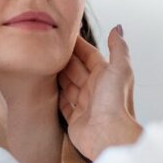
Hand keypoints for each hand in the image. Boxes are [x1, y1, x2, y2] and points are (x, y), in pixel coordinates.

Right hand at [58, 25, 142, 159]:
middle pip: (76, 69)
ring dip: (58, 75)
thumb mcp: (120, 68)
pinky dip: (56, 96)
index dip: (78, 45)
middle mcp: (95, 89)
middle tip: (47, 46)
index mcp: (106, 76)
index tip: (64, 34)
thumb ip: (118, 48)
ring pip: (68, 85)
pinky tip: (46, 88)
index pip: (90, 56)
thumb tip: (118, 28)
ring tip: (42, 63)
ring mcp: (85, 104)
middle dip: (64, 58)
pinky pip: (63, 105)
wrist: (109, 135)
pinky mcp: (75, 119)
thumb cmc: (116, 102)